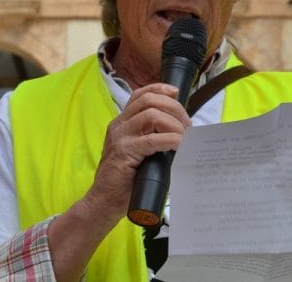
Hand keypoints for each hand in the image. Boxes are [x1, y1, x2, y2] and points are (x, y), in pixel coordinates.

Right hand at [83, 83, 190, 220]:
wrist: (104, 201)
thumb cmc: (126, 179)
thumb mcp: (139, 152)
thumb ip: (152, 138)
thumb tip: (182, 132)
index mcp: (122, 122)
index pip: (140, 94)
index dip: (159, 89)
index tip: (176, 93)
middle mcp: (119, 125)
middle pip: (149, 101)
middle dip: (174, 108)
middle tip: (187, 126)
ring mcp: (120, 137)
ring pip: (151, 115)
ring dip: (174, 124)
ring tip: (184, 138)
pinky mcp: (124, 152)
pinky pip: (152, 140)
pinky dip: (171, 140)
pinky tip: (179, 146)